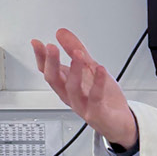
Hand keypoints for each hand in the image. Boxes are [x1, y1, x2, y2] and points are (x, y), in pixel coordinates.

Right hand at [31, 28, 139, 149]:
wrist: (119, 122)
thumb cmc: (103, 98)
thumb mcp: (89, 68)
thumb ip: (75, 50)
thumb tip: (61, 33)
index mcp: (66, 85)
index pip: (48, 71)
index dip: (41, 57)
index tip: (37, 43)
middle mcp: (71, 96)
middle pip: (54, 80)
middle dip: (51, 63)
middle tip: (51, 47)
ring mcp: (82, 105)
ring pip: (72, 88)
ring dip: (74, 70)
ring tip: (78, 54)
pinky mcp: (97, 113)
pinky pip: (95, 97)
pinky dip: (98, 83)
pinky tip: (100, 69)